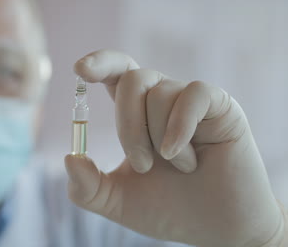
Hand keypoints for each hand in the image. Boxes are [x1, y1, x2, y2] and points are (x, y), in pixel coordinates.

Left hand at [65, 50, 286, 245]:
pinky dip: (179, 126)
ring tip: (177, 166)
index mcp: (137, 113)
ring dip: (157, 137)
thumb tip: (69, 156)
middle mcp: (162, 100)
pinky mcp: (221, 106)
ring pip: (159, 92)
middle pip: (132, 79)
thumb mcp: (117, 200)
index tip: (79, 70)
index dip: (100, 63)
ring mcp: (191, 102)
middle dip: (128, 126)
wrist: (214, 228)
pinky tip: (183, 157)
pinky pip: (193, 95)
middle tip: (142, 166)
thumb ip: (87, 185)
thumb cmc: (168, 209)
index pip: (116, 72)